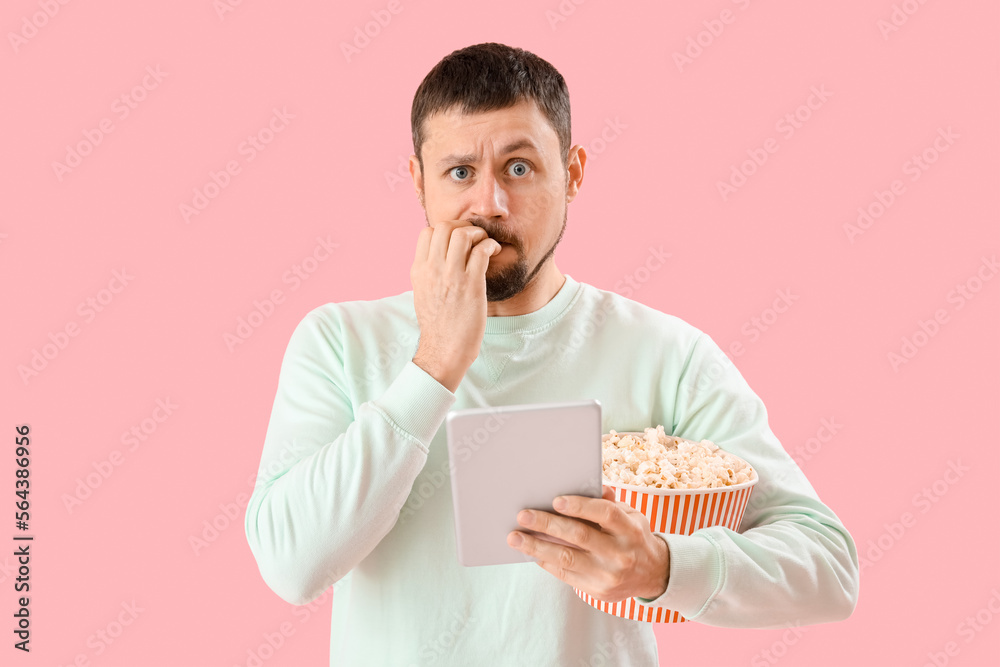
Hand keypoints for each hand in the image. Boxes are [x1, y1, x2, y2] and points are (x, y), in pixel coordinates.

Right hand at [410, 219, 501, 391]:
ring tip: (485, 244)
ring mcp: (451, 277)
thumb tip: (438, 255)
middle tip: (474, 237)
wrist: (444, 350)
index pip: (427, 232)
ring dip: (478, 234)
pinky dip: (490, 245)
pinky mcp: (471, 285)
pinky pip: (481, 251)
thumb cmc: (437, 324)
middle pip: (444, 227)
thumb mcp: (422, 292)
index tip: (459, 239)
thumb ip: (428, 271)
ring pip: (462, 234)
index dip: (446, 230)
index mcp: (419, 270)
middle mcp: (432, 270)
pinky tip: (494, 252)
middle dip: (463, 226)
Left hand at [507, 485, 669, 602]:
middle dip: (547, 525)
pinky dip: (545, 562)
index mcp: (630, 529)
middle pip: (580, 536)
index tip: (556, 500)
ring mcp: (608, 575)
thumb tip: (589, 485)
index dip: (580, 506)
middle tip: (523, 515)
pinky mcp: (598, 591)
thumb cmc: (633, 536)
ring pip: (566, 559)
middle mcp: (621, 553)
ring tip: (515, 538)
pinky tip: (531, 552)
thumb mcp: (631, 515)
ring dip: (536, 547)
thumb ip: (609, 502)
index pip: (605, 514)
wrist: (653, 574)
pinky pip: (565, 575)